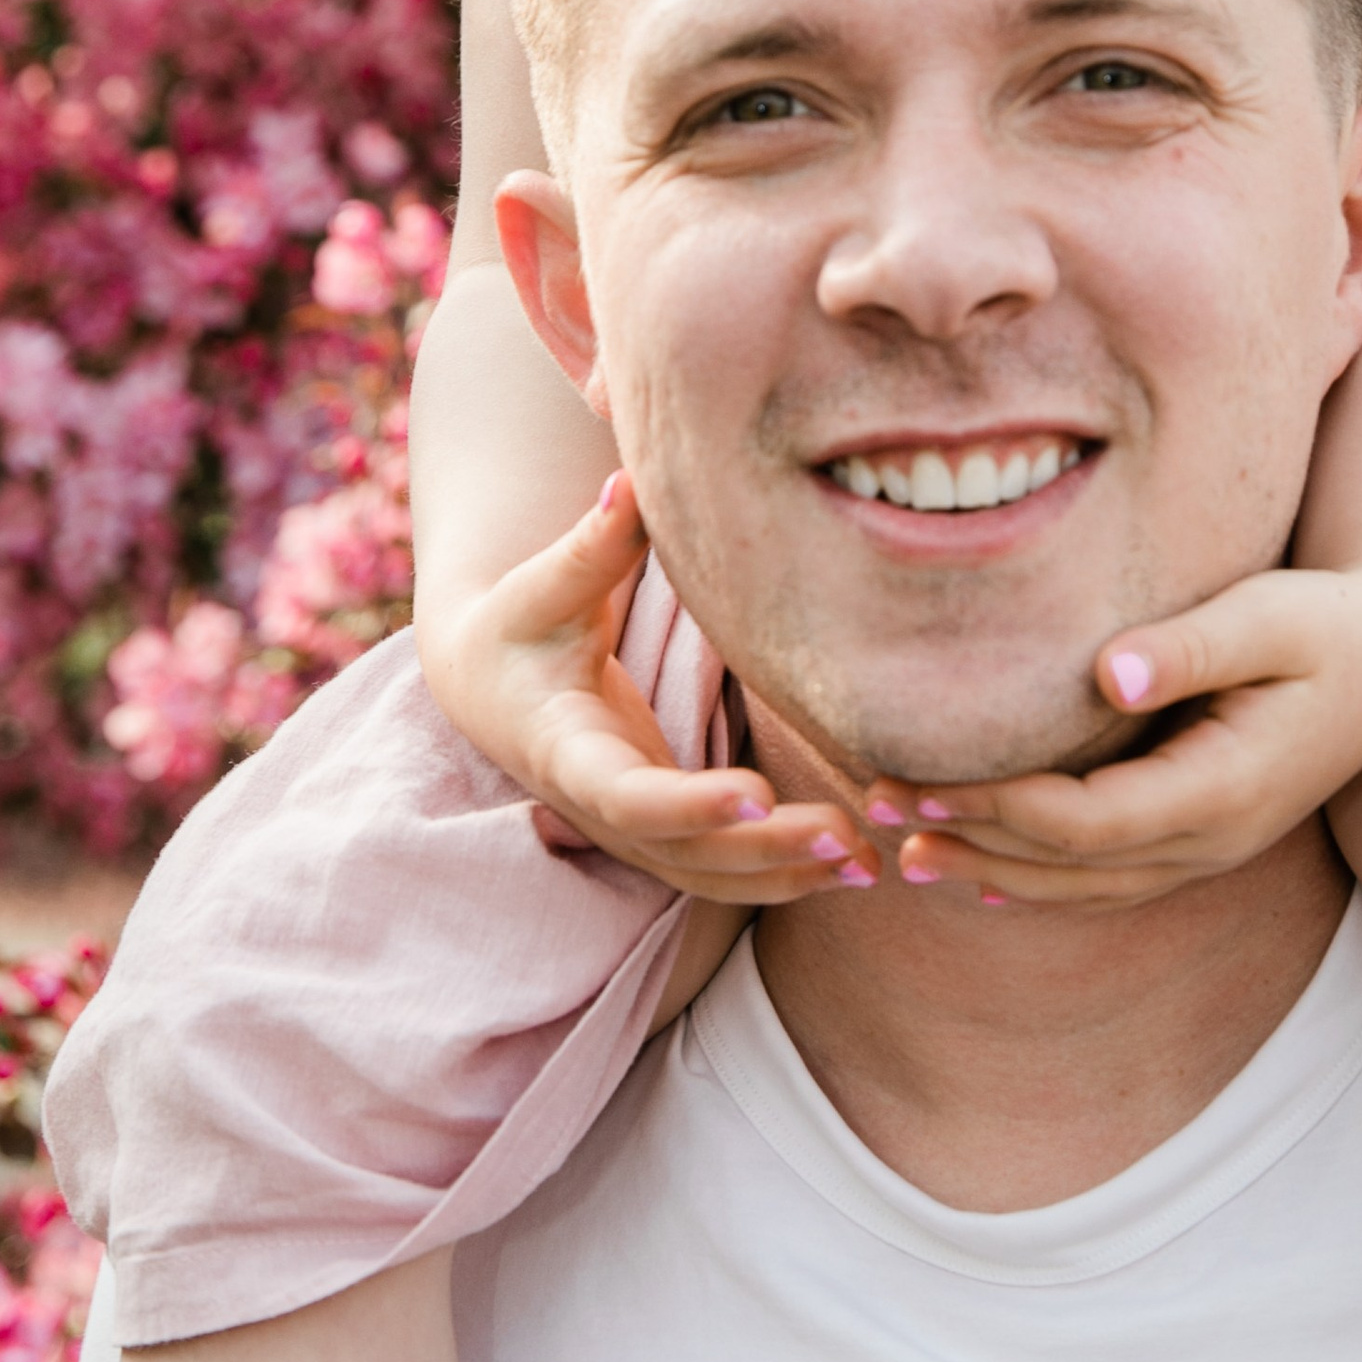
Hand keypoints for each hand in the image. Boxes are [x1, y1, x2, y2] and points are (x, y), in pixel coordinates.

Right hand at [426, 473, 876, 904]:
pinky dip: (784, 876)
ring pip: (712, 877)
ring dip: (788, 874)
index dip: (690, 806)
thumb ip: (592, 547)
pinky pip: (725, 873)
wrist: (491, 686)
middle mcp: (601, 810)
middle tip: (845, 835)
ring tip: (869, 863)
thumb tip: (628, 484)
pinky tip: (853, 864)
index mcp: (567, 752)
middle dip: (766, 851)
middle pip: (687, 853)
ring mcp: (633, 833)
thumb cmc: (521, 624)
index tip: (757, 793)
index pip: (629, 796)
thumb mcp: (545, 587)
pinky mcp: (663, 833)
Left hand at [871, 565, 1361, 906]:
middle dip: (970, 843)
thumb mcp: (1273, 615)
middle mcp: (1215, 839)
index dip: (995, 808)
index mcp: (1225, 789)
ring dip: (993, 870)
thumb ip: (1193, 646)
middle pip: (1070, 867)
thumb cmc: (1331, 620)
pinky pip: (1110, 878)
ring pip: (1086, 887)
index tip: (916, 780)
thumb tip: (1109, 675)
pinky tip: (987, 873)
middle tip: (876, 814)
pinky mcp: (1207, 834)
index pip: (1085, 822)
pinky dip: (1041, 879)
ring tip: (907, 853)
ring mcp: (1213, 848)